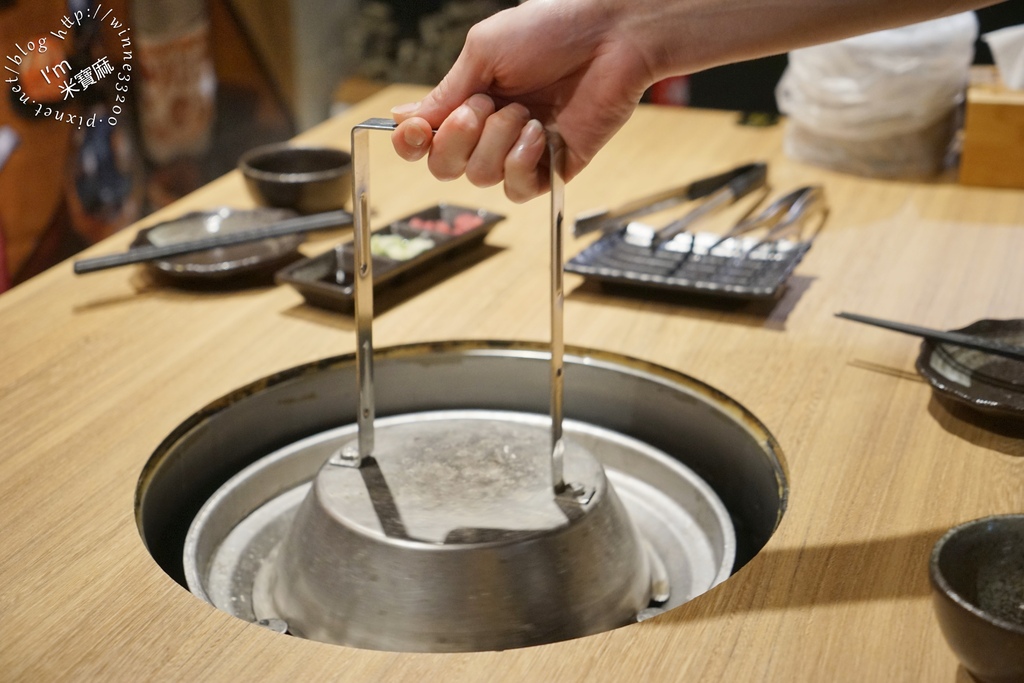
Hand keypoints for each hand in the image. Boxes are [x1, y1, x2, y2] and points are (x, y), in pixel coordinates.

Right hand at [390, 0, 655, 201]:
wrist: (610, 36)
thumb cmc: (552, 29)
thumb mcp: (483, 52)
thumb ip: (446, 92)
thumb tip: (403, 118)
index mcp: (470, 100)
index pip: (425, 141)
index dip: (412, 144)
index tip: (417, 131)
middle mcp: (491, 130)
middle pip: (446, 167)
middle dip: (458, 138)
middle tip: (484, 106)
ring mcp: (521, 152)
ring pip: (480, 178)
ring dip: (498, 140)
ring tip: (526, 111)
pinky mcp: (552, 168)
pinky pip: (518, 189)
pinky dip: (522, 162)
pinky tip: (541, 133)